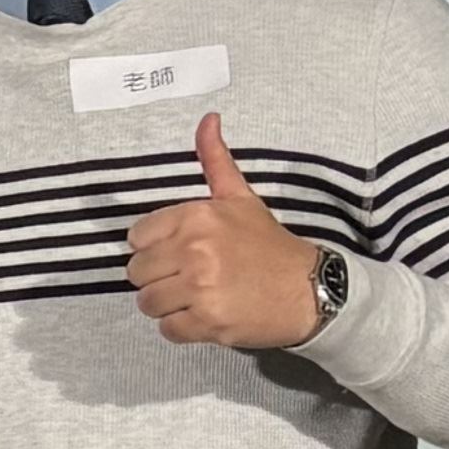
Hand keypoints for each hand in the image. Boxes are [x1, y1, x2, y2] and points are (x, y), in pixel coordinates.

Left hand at [124, 117, 327, 352]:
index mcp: (196, 218)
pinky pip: (167, 330)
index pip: (136, 238)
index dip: (155, 248)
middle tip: (190, 278)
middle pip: (137, 272)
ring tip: (198, 297)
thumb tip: (208, 118)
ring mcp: (200, 289)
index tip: (179, 253)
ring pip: (147, 303)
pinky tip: (207, 315)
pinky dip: (183, 328)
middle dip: (159, 278)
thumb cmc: (270, 246)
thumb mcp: (241, 199)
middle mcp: (194, 251)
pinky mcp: (207, 322)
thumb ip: (215, 161)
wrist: (311, 290)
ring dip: (168, 305)